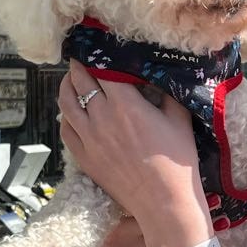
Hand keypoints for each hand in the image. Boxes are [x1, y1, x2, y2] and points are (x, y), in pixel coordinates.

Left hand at [58, 59, 205, 234]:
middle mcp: (102, 118)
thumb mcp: (180, 119)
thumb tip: (159, 73)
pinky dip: (66, 116)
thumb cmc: (178, 163)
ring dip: (66, 86)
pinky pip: (66, 130)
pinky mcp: (85, 158)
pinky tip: (72, 112)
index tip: (96, 43)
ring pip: (66, 103)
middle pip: (79, 80)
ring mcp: (89, 139)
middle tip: (82, 57)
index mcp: (126, 104)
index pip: (101, 67)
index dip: (97, 52)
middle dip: (79, 65)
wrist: (164, 203)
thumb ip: (167, 92)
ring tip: (71, 79)